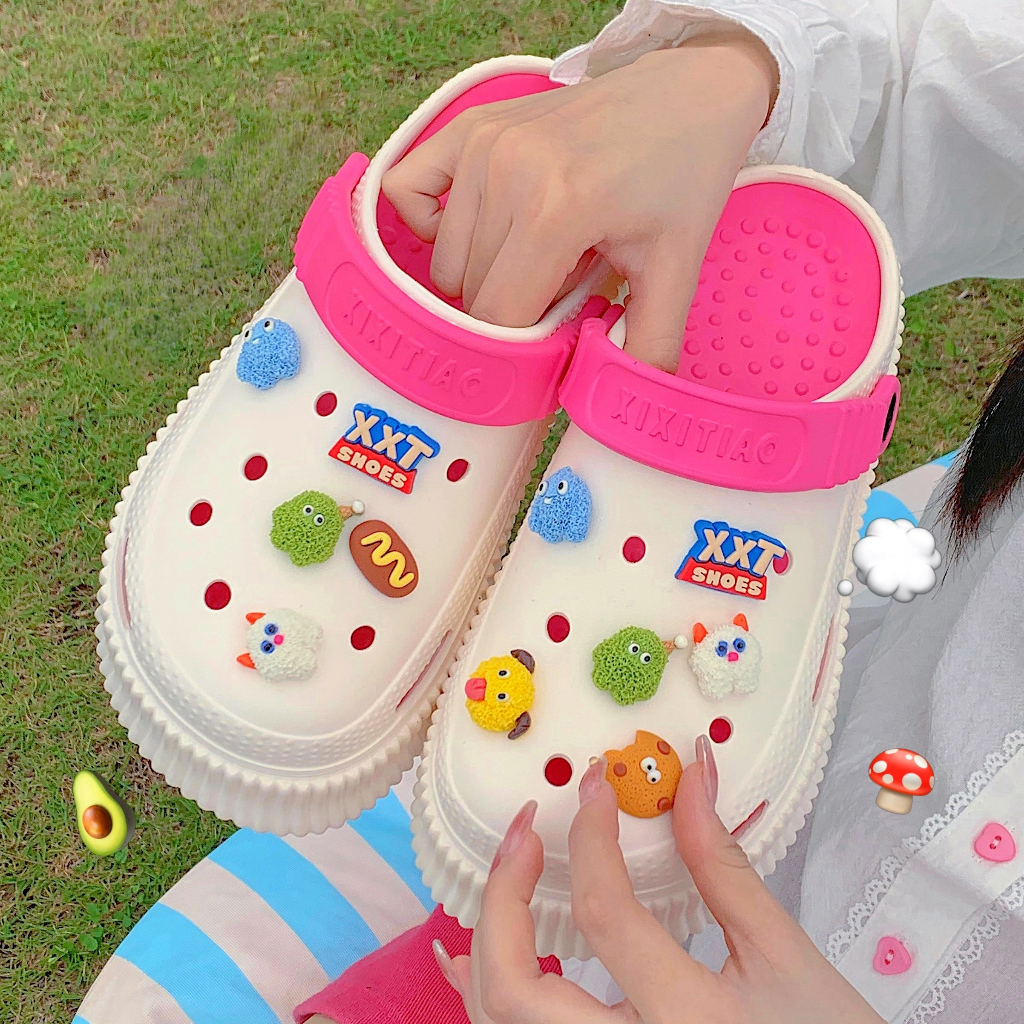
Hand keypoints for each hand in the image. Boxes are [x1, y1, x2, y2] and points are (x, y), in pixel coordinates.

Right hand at [382, 31, 776, 371]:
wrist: (687, 93)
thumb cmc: (682, 178)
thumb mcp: (678, 268)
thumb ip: (648, 345)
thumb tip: (617, 408)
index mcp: (558, 211)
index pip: (499, 317)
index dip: (524, 345)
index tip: (556, 338)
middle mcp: (507, 172)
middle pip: (471, 295)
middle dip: (511, 310)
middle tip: (563, 282)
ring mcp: (481, 145)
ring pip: (446, 263)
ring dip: (483, 275)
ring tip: (539, 249)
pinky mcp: (467, 127)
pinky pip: (405, 192)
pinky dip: (428, 226)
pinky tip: (475, 230)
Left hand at [433, 737, 884, 1023]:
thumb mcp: (783, 955)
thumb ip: (723, 866)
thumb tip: (690, 782)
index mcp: (689, 1020)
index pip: (605, 914)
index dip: (589, 836)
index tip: (594, 788)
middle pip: (516, 987)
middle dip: (502, 898)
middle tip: (524, 836)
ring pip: (502, 1022)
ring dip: (486, 946)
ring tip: (507, 878)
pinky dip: (488, 993)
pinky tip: (477, 956)